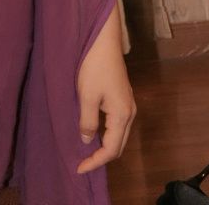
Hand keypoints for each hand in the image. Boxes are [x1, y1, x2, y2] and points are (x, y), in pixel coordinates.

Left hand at [75, 1, 135, 174]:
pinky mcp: (122, 96)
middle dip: (101, 157)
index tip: (78, 168)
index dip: (95, 162)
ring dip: (104, 145)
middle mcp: (129, 112)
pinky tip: (92, 130)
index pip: (111, 150)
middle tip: (81, 162)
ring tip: (85, 150)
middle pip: (118, 145)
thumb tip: (87, 142)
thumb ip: (87, 122)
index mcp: (123, 115)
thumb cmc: (93, 66)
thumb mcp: (86, 96)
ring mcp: (128, 103)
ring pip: (118, 134)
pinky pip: (116, 123)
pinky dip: (105, 132)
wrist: (103, 40)